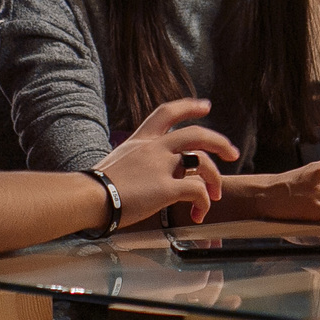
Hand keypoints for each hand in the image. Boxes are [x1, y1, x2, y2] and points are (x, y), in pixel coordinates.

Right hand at [97, 98, 235, 225]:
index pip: (167, 112)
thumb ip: (135, 162)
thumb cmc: (95, 187)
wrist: (87, 197)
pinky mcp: (166, 188)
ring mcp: (161, 166)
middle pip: (196, 134)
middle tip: (232, 152)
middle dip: (219, 142)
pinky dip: (204, 202)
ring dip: (215, 179)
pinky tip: (197, 213)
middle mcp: (154, 148)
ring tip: (215, 195)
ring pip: (202, 162)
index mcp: (141, 140)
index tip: (205, 105)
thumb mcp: (116, 162)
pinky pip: (197, 191)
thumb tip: (141, 175)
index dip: (189, 106)